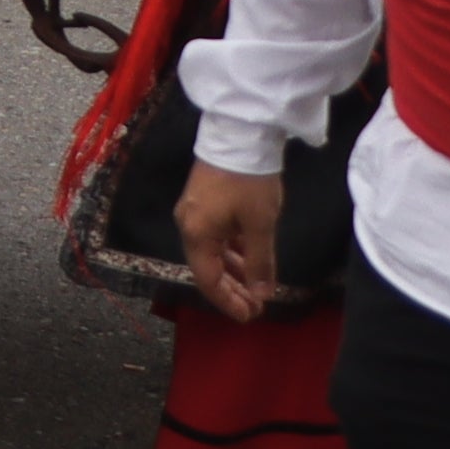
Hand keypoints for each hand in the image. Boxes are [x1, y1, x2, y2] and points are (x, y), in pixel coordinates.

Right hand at [174, 162, 282, 319]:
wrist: (241, 132)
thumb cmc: (248, 182)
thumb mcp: (259, 225)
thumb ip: (259, 263)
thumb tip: (261, 294)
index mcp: (196, 234)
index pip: (208, 280)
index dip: (228, 302)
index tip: (250, 316)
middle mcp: (189, 225)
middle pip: (208, 268)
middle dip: (232, 290)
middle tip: (256, 307)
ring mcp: (195, 211)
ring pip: (213, 252)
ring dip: (234, 271)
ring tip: (256, 287)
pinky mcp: (205, 199)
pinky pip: (216, 236)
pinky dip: (233, 251)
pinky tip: (250, 258)